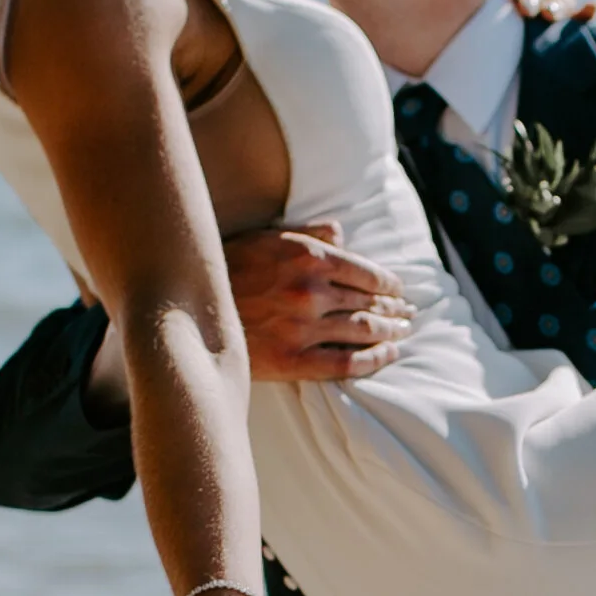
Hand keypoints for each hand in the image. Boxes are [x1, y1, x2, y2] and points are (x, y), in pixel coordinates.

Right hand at [224, 224, 411, 382]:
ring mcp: (302, 327)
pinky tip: (388, 356)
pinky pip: (345, 363)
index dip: (389, 284)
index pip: (365, 272)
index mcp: (307, 257)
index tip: (398, 290)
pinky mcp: (293, 360)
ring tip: (402, 332)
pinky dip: (373, 360)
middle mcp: (310, 291)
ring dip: (390, 332)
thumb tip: (340, 232)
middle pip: (368, 302)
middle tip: (407, 314)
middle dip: (394, 309)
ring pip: (363, 331)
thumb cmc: (228, 268)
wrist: (188, 310)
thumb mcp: (265, 237)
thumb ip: (307, 234)